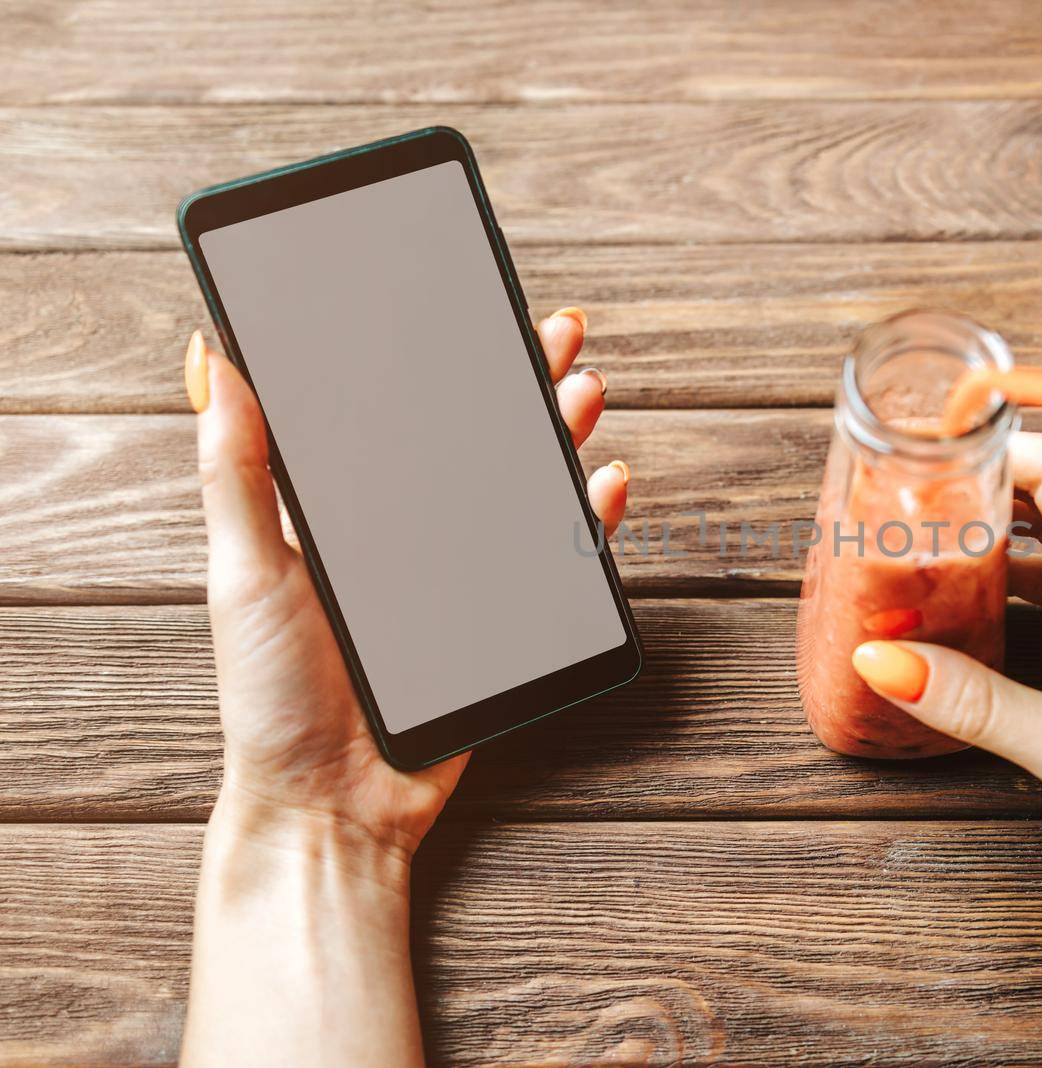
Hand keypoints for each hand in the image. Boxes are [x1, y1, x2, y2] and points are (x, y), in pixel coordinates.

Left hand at [186, 307, 627, 856]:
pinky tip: (601, 484)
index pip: (398, 412)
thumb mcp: (243, 572)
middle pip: (476, 436)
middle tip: (553, 332)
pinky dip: (588, 520)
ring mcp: (465, 575)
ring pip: (526, 485)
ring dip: (560, 432)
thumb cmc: (271, 697)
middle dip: (518, 377)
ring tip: (582, 389)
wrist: (331, 804)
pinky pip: (559, 560)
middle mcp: (412, 532)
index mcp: (349, 511)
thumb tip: (214, 356)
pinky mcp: (507, 621)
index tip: (462, 299)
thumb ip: (237, 470)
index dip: (436, 355)